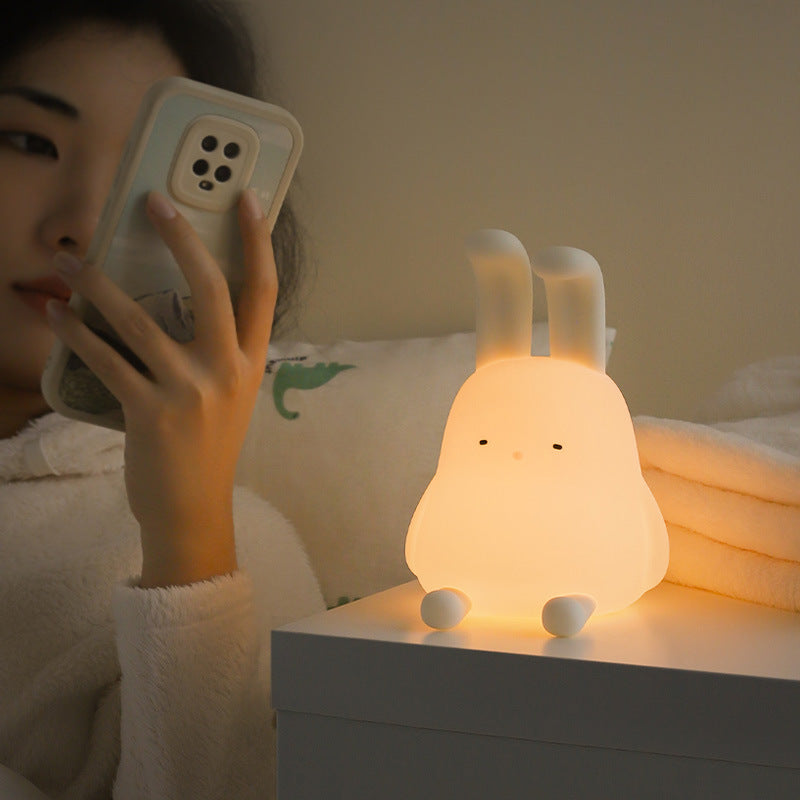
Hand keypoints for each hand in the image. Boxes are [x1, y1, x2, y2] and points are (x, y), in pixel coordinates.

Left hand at [46, 190, 276, 587]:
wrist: (193, 509)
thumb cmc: (209, 448)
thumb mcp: (230, 395)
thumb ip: (219, 351)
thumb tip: (180, 300)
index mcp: (250, 362)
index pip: (263, 290)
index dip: (257, 240)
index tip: (245, 198)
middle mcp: (227, 370)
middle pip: (209, 287)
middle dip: (181, 238)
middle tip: (152, 202)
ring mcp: (190, 391)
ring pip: (141, 320)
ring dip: (99, 284)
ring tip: (70, 260)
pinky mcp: (149, 412)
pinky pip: (107, 360)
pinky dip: (77, 333)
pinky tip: (57, 315)